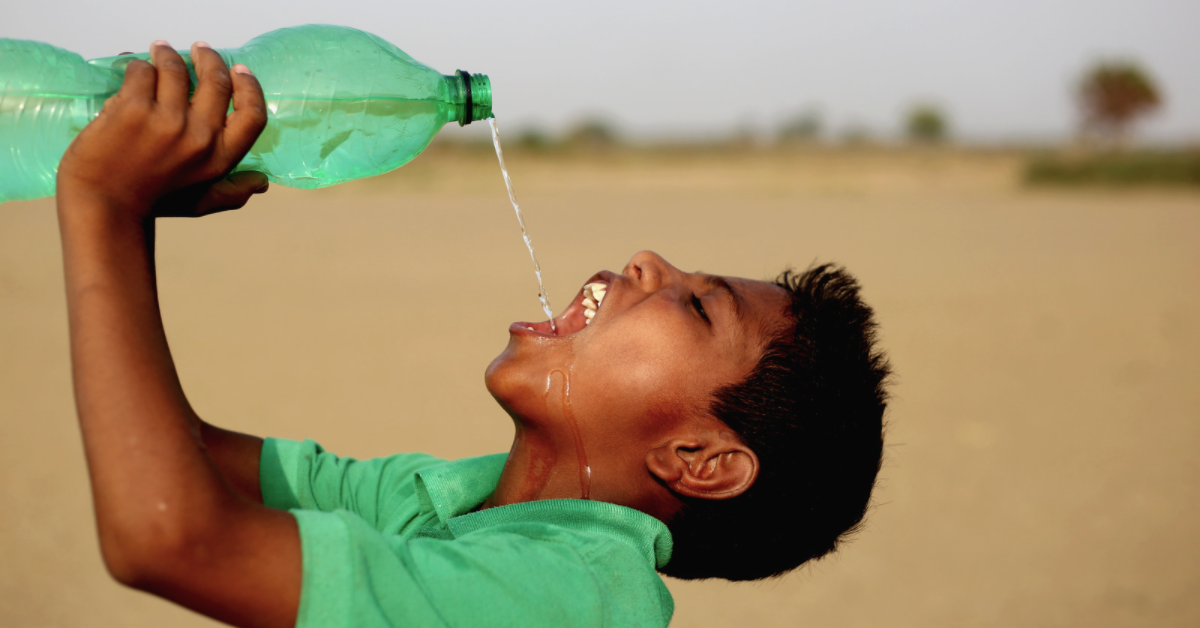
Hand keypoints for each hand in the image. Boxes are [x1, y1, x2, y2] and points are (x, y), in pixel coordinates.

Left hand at [57, 41, 268, 219]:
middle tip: (198, 50)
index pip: (252, 115)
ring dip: (167, 54)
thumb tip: (262, 183)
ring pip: (175, 68)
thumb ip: (231, 193)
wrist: (103, 204)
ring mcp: (166, 121)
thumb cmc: (152, 203)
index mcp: (220, 158)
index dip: (249, 86)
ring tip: (160, 52)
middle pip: (215, 81)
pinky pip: (141, 71)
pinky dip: (136, 66)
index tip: (238, 69)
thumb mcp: (200, 203)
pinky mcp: (133, 108)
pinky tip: (134, 70)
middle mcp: (199, 138)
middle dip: (207, 58)